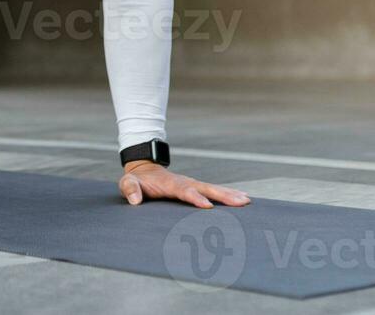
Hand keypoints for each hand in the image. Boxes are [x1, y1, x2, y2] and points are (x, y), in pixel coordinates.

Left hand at [119, 162, 250, 208]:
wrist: (144, 169)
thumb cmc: (136, 180)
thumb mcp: (127, 183)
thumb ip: (130, 189)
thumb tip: (136, 200)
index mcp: (170, 184)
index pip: (185, 191)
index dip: (195, 197)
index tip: (208, 206)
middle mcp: (185, 182)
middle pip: (206, 188)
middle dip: (223, 195)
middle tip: (241, 201)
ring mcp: (192, 184)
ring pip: (213, 189)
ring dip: (229, 195)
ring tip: (246, 201)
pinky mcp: (195, 187)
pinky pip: (213, 191)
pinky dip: (227, 194)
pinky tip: (241, 199)